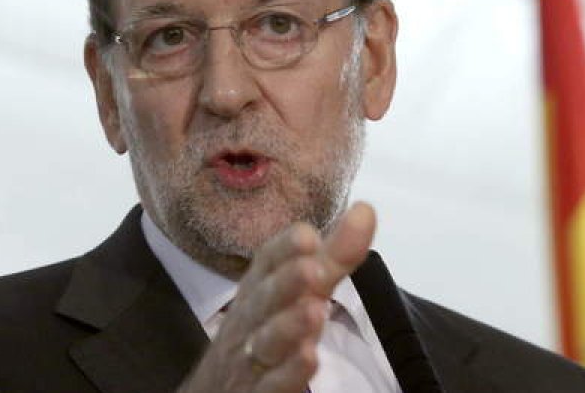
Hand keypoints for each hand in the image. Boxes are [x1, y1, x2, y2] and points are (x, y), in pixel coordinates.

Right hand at [177, 202, 376, 392]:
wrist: (218, 388)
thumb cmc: (265, 325)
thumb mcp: (298, 288)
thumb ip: (335, 254)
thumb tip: (366, 210)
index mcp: (260, 287)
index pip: (267, 262)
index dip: (284, 248)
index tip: (307, 234)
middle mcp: (252, 319)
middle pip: (265, 300)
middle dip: (286, 282)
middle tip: (312, 268)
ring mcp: (251, 358)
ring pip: (266, 342)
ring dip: (288, 326)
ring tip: (314, 311)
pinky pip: (271, 385)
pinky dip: (288, 374)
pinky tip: (308, 360)